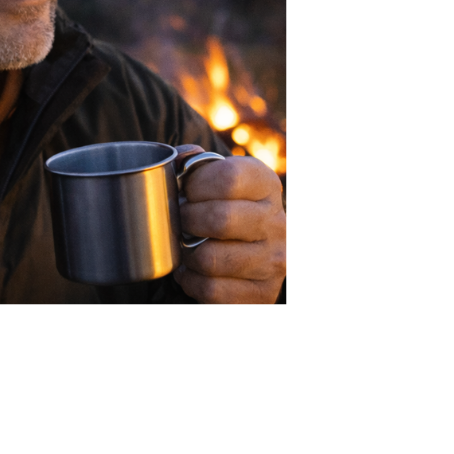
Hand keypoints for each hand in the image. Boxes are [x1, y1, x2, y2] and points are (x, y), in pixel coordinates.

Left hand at [172, 144, 286, 304]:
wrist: (256, 247)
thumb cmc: (225, 204)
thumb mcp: (218, 176)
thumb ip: (194, 163)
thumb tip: (177, 160)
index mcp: (265, 185)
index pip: (228, 178)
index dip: (195, 184)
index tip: (185, 190)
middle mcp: (276, 223)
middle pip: (219, 219)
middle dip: (186, 219)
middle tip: (180, 219)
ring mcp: (273, 261)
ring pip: (210, 258)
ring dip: (186, 253)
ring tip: (184, 245)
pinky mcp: (263, 293)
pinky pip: (211, 290)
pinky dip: (191, 281)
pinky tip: (191, 270)